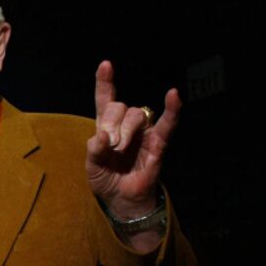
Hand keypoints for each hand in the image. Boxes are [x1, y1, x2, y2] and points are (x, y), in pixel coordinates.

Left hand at [86, 61, 180, 218]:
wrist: (122, 199)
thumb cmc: (106, 179)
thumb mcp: (92, 166)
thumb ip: (94, 150)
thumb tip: (102, 136)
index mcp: (106, 127)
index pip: (105, 99)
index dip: (105, 82)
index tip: (106, 65)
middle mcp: (125, 125)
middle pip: (119, 106)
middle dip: (111, 124)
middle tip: (109, 145)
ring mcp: (143, 132)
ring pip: (136, 114)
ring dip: (125, 130)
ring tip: (120, 149)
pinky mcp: (158, 142)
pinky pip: (168, 122)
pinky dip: (172, 109)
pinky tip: (173, 95)